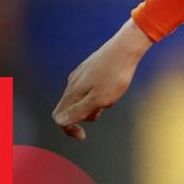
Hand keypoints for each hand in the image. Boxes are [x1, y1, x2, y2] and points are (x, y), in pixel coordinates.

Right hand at [52, 19, 149, 140]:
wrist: (125, 48)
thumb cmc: (114, 75)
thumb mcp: (99, 99)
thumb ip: (79, 111)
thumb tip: (59, 122)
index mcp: (72, 92)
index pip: (59, 116)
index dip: (68, 129)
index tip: (83, 135)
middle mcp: (72, 83)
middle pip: (71, 108)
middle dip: (86, 115)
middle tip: (105, 107)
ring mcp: (80, 75)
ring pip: (82, 98)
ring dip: (95, 104)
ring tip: (112, 96)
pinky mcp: (89, 69)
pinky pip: (90, 89)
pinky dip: (100, 94)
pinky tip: (114, 87)